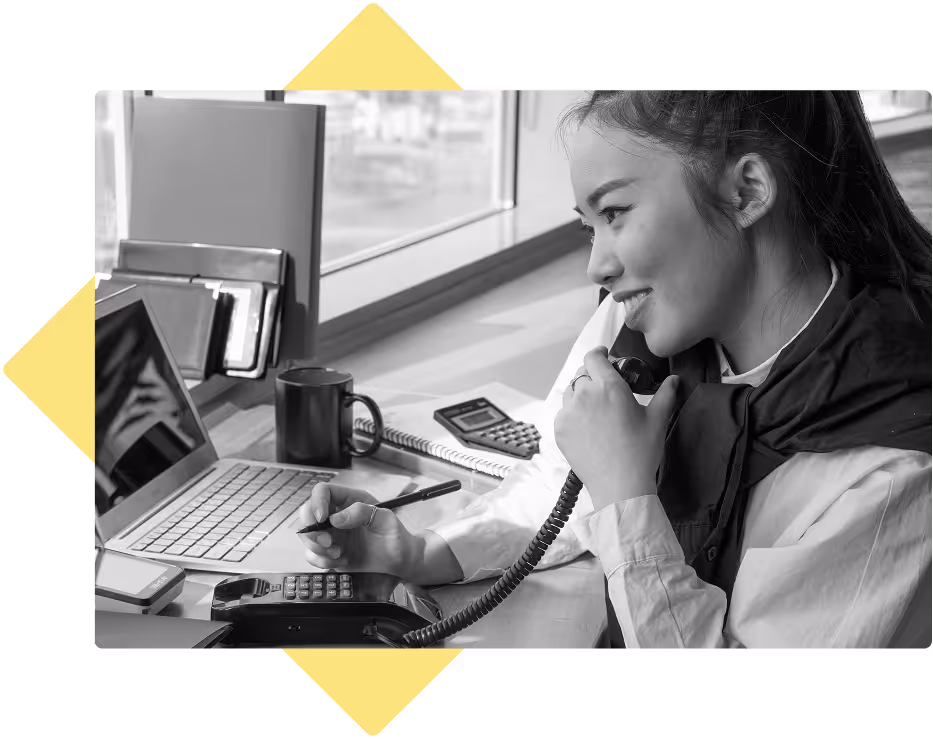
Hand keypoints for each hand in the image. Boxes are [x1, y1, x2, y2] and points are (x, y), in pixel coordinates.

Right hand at [297, 483, 423, 577]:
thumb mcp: (386, 520)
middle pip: (306, 512)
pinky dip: (322, 561)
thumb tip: (336, 518)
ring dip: (317, 548)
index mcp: (350, 500)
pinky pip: (311, 555)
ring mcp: (331, 534)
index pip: (322, 491)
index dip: (317, 502)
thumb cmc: (396, 537)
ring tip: (339, 554)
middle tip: (328, 543)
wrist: (399, 562)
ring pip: (306, 535)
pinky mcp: (329, 552)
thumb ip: (363, 513)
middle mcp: (336, 515)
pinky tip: (341, 561)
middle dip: (312, 530)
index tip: (322, 519)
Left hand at [554, 346, 678, 510]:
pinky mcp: (560, 429)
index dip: (598, 354)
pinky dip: (573, 415)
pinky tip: (588, 428)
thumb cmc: (641, 452)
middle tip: (605, 391)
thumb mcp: (657, 420)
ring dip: (581, 395)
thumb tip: (674, 380)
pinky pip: (564, 413)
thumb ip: (666, 394)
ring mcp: (569, 413)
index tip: (604, 357)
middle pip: (582, 374)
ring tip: (596, 411)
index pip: (593, 357)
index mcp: (609, 387)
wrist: (620, 485)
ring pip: (570, 393)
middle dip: (593, 377)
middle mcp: (585, 395)